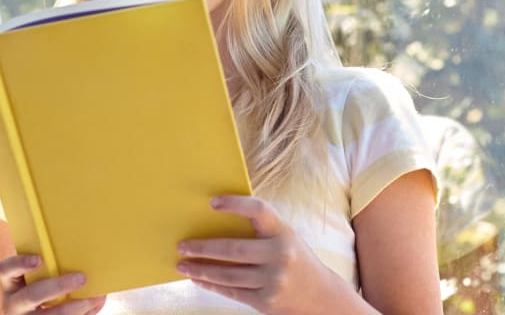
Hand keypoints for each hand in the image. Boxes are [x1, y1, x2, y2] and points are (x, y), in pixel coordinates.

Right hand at [0, 254, 106, 314]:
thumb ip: (51, 266)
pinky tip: (93, 306)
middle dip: (59, 286)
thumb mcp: (35, 278)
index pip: (5, 269)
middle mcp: (13, 303)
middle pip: (31, 295)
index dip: (20, 263)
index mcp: (10, 283)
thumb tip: (86, 255)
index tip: (38, 259)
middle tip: (82, 278)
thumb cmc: (39, 288)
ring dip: (75, 307)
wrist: (33, 314)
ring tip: (94, 298)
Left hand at [175, 196, 344, 314]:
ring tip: (183, 264)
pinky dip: (212, 284)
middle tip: (182, 245)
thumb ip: (260, 230)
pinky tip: (199, 278)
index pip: (258, 210)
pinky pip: (232, 292)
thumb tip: (215, 223)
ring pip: (228, 275)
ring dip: (201, 269)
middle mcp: (281, 255)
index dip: (235, 204)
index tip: (212, 203)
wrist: (323, 298)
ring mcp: (274, 281)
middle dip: (203, 247)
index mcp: (284, 232)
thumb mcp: (285, 238)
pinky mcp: (267, 302)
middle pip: (233, 249)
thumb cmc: (295, 259)